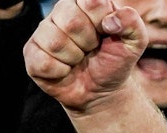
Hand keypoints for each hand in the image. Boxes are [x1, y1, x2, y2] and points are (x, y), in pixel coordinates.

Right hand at [24, 0, 143, 113]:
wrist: (102, 90)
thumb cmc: (114, 60)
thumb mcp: (134, 42)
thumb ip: (132, 24)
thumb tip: (111, 21)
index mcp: (84, 2)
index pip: (92, 1)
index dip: (102, 22)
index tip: (107, 33)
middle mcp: (61, 11)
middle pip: (71, 22)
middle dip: (89, 42)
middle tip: (92, 48)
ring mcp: (43, 32)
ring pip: (56, 42)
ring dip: (74, 57)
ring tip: (79, 58)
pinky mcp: (31, 53)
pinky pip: (44, 62)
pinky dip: (60, 71)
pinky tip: (65, 69)